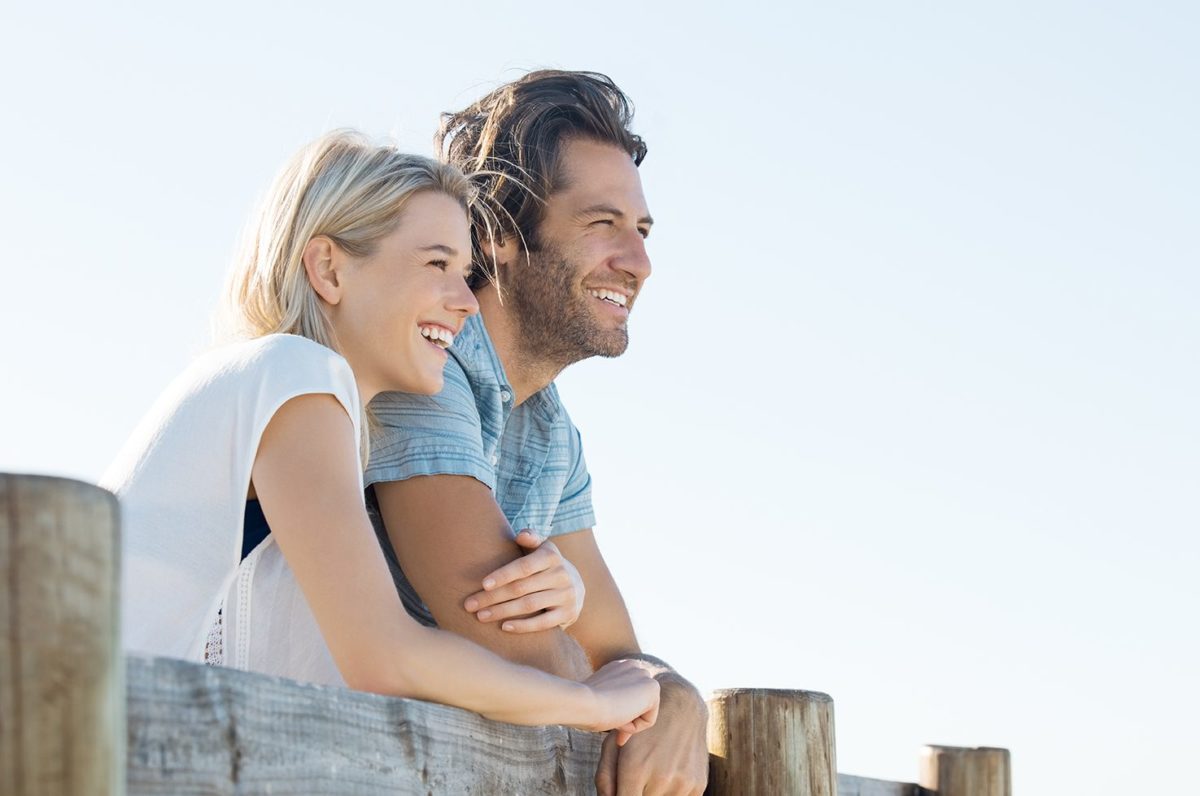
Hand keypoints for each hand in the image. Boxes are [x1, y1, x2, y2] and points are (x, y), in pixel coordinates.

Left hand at [463, 530, 585, 631]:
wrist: (576, 585)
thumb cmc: (545, 565)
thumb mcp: (541, 548)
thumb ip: (531, 538)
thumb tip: (520, 535)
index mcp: (551, 556)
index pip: (524, 566)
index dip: (503, 575)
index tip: (482, 584)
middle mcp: (562, 575)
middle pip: (521, 588)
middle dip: (493, 597)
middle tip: (470, 605)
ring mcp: (567, 595)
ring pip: (529, 605)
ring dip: (502, 612)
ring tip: (480, 616)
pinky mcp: (568, 614)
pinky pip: (543, 623)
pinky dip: (522, 626)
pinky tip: (504, 627)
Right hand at [581, 659, 659, 743]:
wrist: (583, 704)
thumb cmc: (583, 707)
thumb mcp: (597, 701)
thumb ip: (612, 701)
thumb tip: (622, 717)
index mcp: (618, 667)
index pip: (628, 696)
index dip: (621, 716)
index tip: (611, 728)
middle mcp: (633, 666)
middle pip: (638, 705)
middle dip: (628, 722)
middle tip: (617, 739)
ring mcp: (644, 674)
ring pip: (643, 713)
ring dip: (628, 723)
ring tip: (611, 720)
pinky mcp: (653, 687)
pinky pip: (648, 720)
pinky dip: (634, 727)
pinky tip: (619, 720)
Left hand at [595, 680, 708, 795]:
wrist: (681, 706)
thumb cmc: (641, 727)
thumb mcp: (614, 743)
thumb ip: (605, 778)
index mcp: (635, 768)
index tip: (623, 788)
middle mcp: (661, 777)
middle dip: (637, 793)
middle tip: (637, 779)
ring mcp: (683, 782)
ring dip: (654, 794)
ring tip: (652, 775)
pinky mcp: (698, 785)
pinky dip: (671, 794)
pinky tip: (668, 776)